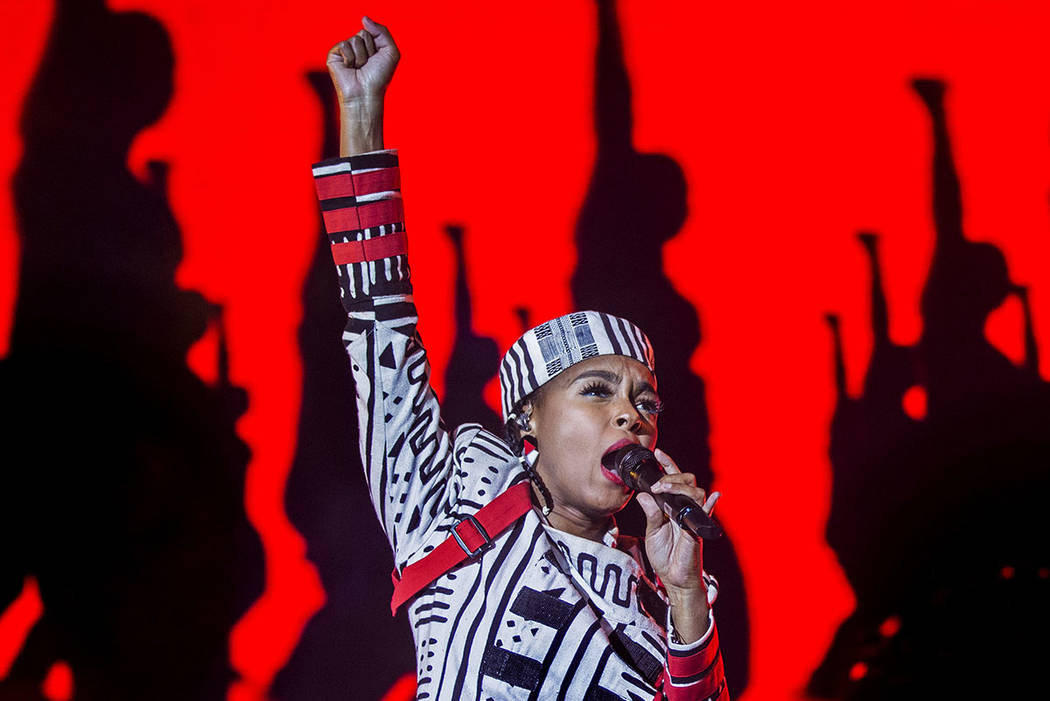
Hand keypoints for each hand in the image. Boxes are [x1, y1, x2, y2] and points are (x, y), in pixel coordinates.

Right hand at [327, 16, 399, 105]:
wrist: (366, 94)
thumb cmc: (379, 77)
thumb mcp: (391, 52)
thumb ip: (383, 31)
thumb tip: (364, 19)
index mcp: (369, 45)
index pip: (372, 31)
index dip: (377, 46)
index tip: (376, 60)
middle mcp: (356, 46)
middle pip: (363, 34)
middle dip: (369, 50)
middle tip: (367, 65)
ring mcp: (344, 50)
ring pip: (355, 40)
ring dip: (361, 57)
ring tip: (359, 69)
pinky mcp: (334, 55)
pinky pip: (344, 45)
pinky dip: (350, 58)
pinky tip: (349, 69)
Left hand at [637, 449, 719, 595]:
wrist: (674, 579)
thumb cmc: (666, 556)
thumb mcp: (653, 532)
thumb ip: (651, 513)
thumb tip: (644, 494)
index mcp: (673, 507)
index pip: (673, 481)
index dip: (668, 465)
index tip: (657, 453)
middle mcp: (684, 509)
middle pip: (687, 481)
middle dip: (673, 475)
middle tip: (658, 481)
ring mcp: (692, 519)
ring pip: (696, 493)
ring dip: (679, 486)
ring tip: (665, 487)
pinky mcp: (697, 531)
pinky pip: (706, 514)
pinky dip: (710, 505)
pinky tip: (714, 497)